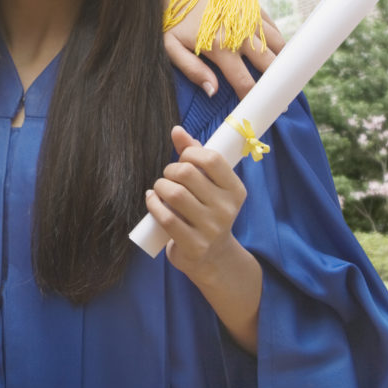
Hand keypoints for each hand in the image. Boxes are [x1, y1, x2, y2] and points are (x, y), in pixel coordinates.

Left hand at [145, 126, 261, 352]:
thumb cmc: (207, 212)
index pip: (211, 158)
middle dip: (170, 170)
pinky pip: (165, 217)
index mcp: (235, 190)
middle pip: (187, 173)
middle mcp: (227, 209)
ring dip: (159, 187)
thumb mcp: (209, 185)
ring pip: (174, 194)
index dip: (189, 152)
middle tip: (168, 178)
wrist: (212, 258)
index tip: (183, 159)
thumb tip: (176, 130)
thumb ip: (194, 155)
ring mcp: (211, 229)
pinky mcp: (193, 245)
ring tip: (160, 190)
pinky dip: (153, 204)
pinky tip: (153, 201)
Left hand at [161, 0, 285, 98]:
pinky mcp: (254, 6)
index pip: (245, 82)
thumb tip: (213, 92)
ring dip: (283, 63)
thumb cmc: (171, 18)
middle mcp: (240, 33)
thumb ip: (193, 70)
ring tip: (286, 80)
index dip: (255, 99)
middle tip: (283, 101)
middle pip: (270, 65)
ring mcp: (250, 18)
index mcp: (219, 47)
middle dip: (277, 85)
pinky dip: (278, 43)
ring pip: (278, 46)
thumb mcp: (172, 47)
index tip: (262, 111)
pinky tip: (278, 54)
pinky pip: (274, 28)